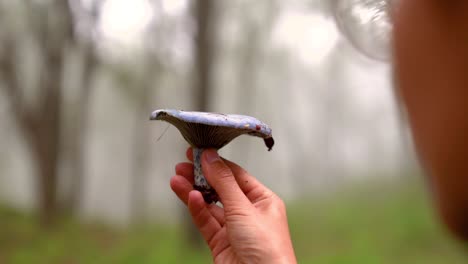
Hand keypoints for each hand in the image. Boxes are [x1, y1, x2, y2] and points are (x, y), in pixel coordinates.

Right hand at [170, 148, 296, 263]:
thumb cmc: (266, 248)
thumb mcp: (243, 208)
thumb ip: (223, 182)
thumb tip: (210, 157)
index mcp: (263, 201)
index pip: (237, 176)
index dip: (217, 163)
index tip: (199, 152)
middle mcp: (249, 213)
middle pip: (221, 189)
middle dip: (202, 177)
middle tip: (182, 164)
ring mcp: (234, 229)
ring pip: (210, 206)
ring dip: (194, 192)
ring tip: (176, 178)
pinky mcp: (221, 244)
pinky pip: (206, 222)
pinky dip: (197, 209)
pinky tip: (188, 196)